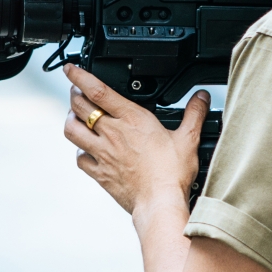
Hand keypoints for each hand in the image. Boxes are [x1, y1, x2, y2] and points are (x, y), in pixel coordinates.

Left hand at [62, 64, 210, 214]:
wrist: (159, 203)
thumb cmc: (172, 173)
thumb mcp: (188, 138)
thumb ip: (194, 114)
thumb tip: (201, 97)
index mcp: (132, 119)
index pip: (98, 90)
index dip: (79, 76)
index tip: (70, 68)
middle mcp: (112, 133)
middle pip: (79, 107)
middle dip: (74, 95)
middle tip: (77, 91)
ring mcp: (102, 153)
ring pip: (72, 130)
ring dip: (71, 120)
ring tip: (75, 116)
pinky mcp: (99, 173)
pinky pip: (80, 158)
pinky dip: (79, 151)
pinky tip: (86, 149)